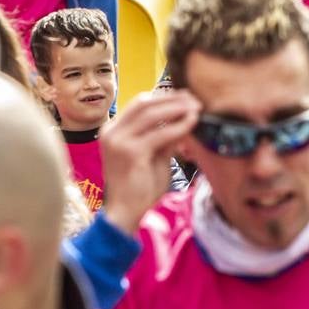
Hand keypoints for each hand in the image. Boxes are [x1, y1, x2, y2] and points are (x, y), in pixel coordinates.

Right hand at [100, 90, 200, 235]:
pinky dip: (178, 126)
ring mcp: (118, 140)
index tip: (186, 96)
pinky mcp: (130, 152)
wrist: (125, 212)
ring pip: (152, 113)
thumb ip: (165, 136)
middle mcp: (111, 131)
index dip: (164, 97)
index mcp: (113, 130)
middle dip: (172, 98)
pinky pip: (159, 133)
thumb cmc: (139, 186)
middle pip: (144, 103)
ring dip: (177, 108)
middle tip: (195, 99)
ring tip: (197, 108)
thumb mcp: (154, 154)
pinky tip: (192, 123)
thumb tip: (185, 117)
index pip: (140, 104)